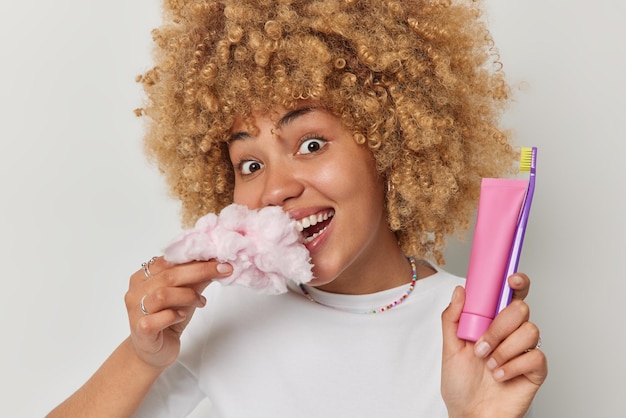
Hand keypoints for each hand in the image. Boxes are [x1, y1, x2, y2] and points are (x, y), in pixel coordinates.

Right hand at [124, 257, 232, 369]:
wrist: (154, 351)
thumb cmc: (167, 320)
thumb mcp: (185, 296)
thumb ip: (196, 279)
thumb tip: (217, 264)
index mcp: (143, 278)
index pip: (168, 261)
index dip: (194, 258)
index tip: (218, 258)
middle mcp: (136, 292)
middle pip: (168, 276)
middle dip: (199, 271)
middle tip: (221, 271)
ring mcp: (136, 311)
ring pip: (162, 295)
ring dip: (188, 295)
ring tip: (201, 301)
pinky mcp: (141, 330)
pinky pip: (156, 319)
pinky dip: (173, 315)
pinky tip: (182, 315)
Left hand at [441, 273, 547, 417]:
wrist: (470, 414)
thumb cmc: (460, 383)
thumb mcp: (449, 348)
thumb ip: (453, 317)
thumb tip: (460, 290)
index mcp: (492, 322)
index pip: (509, 295)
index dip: (517, 282)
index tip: (511, 279)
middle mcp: (511, 333)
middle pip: (520, 308)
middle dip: (499, 326)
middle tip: (481, 345)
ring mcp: (525, 350)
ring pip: (530, 330)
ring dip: (503, 349)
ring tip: (489, 365)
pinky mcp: (536, 370)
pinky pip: (535, 356)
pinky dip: (513, 366)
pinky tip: (500, 375)